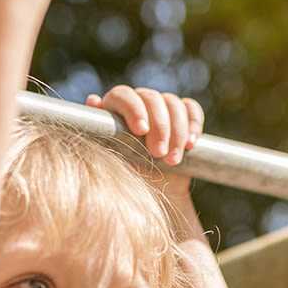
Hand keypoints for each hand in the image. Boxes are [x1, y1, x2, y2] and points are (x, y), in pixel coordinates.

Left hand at [89, 85, 205, 175]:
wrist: (151, 193)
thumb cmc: (125, 175)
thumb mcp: (110, 156)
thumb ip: (102, 130)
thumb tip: (93, 100)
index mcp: (116, 107)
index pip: (124, 95)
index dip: (134, 109)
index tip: (141, 131)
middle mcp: (138, 102)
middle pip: (152, 98)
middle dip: (159, 126)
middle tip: (159, 153)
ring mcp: (161, 107)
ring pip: (173, 103)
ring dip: (177, 132)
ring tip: (173, 160)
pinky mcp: (182, 116)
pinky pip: (191, 109)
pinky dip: (193, 125)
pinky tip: (191, 144)